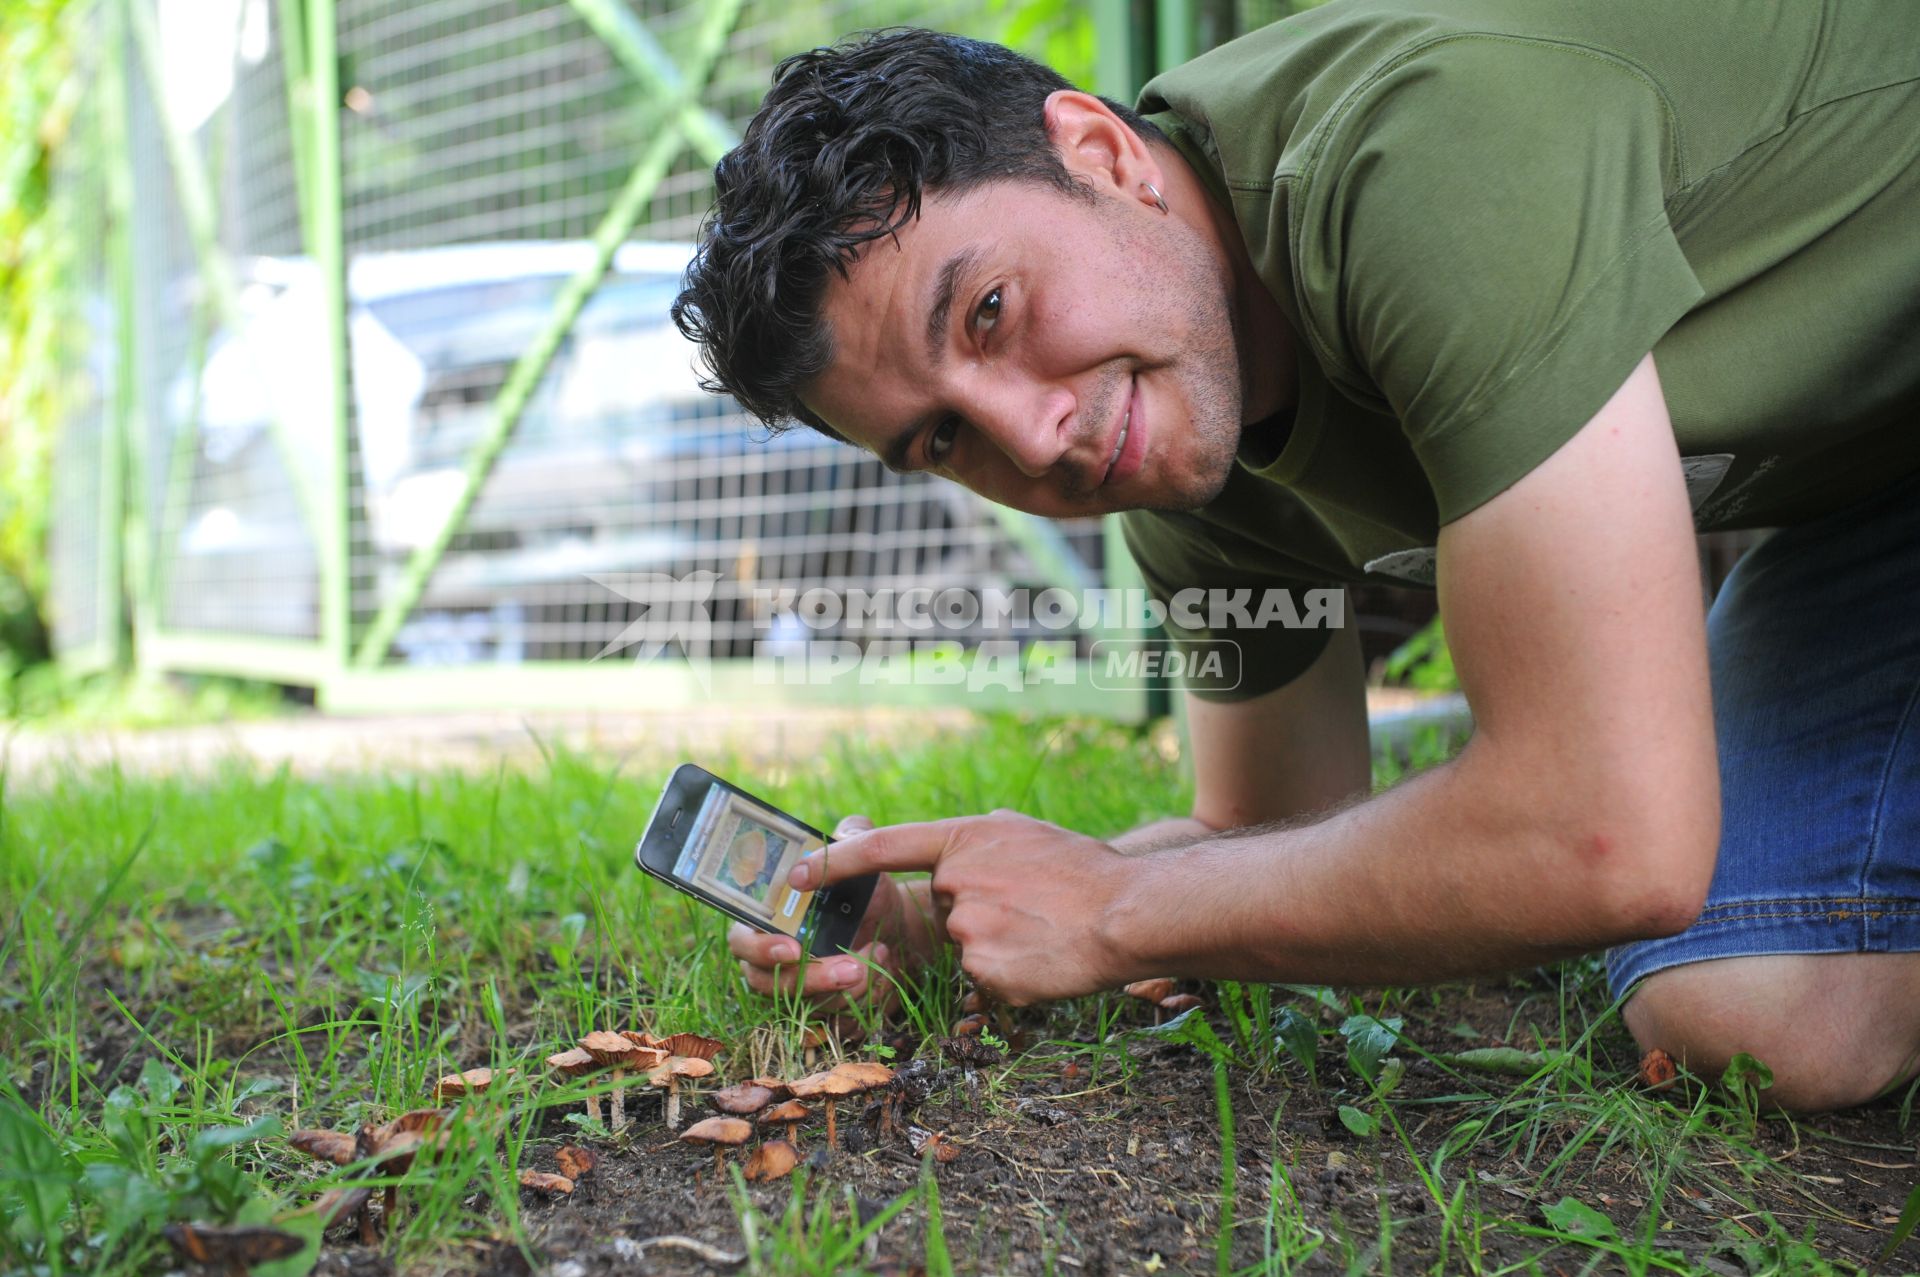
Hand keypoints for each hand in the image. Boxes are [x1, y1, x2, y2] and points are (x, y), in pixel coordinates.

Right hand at [728, 815, 923, 1008]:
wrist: (899, 928)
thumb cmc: (865, 891)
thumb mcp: (864, 859)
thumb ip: (854, 837)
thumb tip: (847, 831)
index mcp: (768, 922)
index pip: (742, 941)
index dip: (759, 948)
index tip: (791, 948)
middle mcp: (775, 962)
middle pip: (770, 985)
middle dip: (812, 979)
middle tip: (851, 969)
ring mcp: (799, 992)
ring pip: (808, 1007)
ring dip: (846, 990)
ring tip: (879, 961)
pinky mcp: (826, 1014)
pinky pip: (837, 1022)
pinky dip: (863, 1003)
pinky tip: (885, 975)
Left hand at [789, 809, 1132, 1005]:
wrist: (1128, 913)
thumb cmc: (1083, 872)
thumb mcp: (1023, 836)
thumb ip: (976, 847)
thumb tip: (951, 865)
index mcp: (963, 840)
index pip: (881, 847)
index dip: (833, 861)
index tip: (795, 875)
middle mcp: (955, 883)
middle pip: (943, 908)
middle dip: (976, 912)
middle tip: (1029, 907)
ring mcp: (966, 929)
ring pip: (964, 946)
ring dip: (997, 944)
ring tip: (1043, 931)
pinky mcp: (982, 972)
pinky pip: (984, 977)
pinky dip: (1011, 973)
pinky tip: (1042, 958)